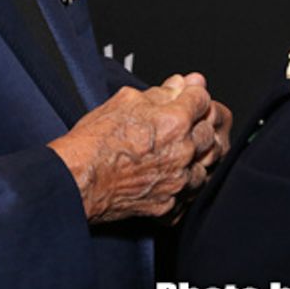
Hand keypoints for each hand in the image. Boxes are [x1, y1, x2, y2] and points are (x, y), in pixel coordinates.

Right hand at [47, 74, 228, 222]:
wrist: (79, 179)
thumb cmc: (95, 142)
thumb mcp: (125, 101)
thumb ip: (160, 92)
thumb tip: (180, 84)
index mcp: (175, 121)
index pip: (202, 99)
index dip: (193, 96)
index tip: (186, 99)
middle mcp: (182, 152)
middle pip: (210, 132)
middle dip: (198, 124)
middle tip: (179, 124)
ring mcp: (178, 181)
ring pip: (207, 165)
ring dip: (196, 156)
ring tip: (175, 151)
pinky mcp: (169, 204)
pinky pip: (191, 194)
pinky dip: (186, 184)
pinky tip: (172, 176)